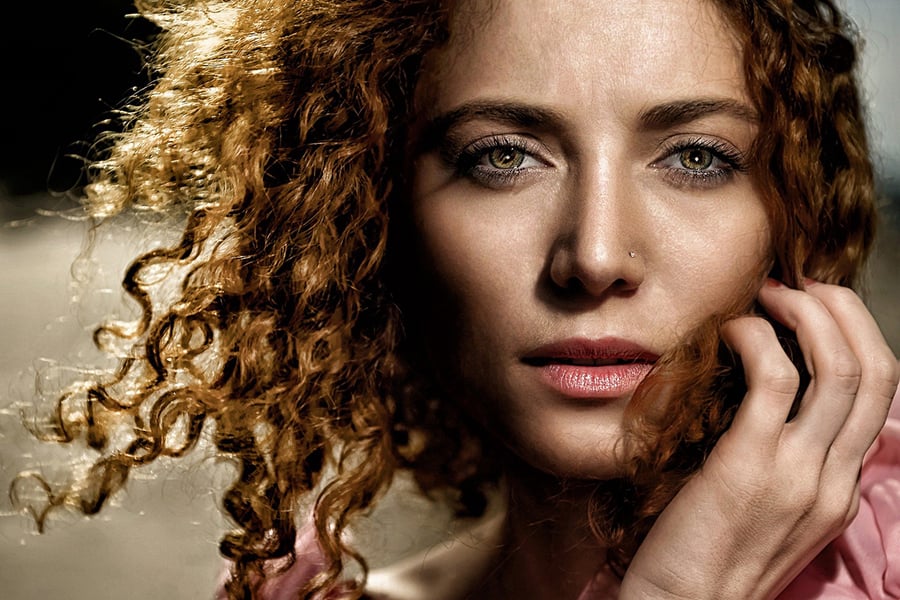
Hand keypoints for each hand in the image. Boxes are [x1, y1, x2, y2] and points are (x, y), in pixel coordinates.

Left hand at [619, 279, 898, 599]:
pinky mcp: (750, 465)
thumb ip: (785, 463)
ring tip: (768, 296)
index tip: (816, 310)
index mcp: (839, 489)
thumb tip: (768, 399)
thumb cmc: (709, 555)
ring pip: (841, 367)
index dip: (856, 337)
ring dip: (807, 313)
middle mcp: (833, 480)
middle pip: (878, 371)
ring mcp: (798, 473)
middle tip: (800, 286)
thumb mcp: (769, 512)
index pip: (880, 396)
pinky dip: (757, 337)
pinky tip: (729, 331)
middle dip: (845, 311)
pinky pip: (775, 376)